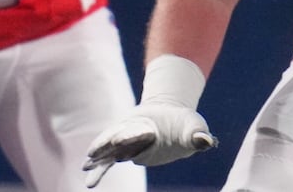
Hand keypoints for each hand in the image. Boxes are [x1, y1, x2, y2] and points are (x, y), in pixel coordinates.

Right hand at [83, 102, 216, 187]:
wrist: (171, 117)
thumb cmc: (183, 124)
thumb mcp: (193, 127)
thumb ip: (197, 135)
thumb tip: (207, 142)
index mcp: (149, 122)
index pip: (139, 130)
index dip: (133, 135)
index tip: (121, 141)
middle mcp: (133, 129)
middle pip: (119, 137)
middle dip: (109, 143)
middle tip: (94, 152)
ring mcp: (125, 138)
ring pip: (109, 148)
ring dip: (98, 155)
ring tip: (86, 165)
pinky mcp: (121, 150)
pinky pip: (108, 159)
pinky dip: (99, 166)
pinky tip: (89, 177)